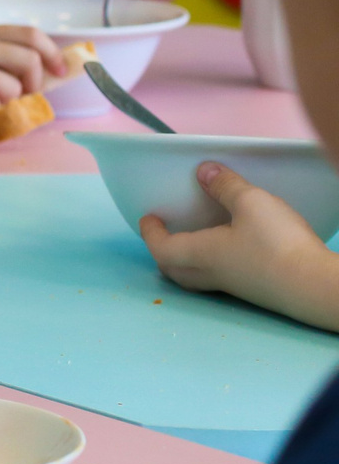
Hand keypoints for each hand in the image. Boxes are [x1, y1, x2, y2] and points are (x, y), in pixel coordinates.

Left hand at [138, 162, 338, 327]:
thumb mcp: (251, 203)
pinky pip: (220, 279)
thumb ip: (226, 186)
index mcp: (200, 254)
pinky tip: (229, 253)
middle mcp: (211, 274)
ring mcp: (234, 287)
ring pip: (196, 277)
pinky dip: (211, 266)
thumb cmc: (276, 244)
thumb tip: (203, 172)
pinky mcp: (255, 291)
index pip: (161, 247)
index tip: (147, 218)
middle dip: (162, 251)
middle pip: (173, 269)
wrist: (315, 286)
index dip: (150, 233)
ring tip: (192, 242)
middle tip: (164, 234)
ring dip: (185, 262)